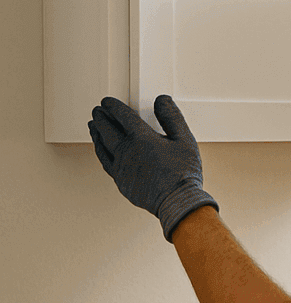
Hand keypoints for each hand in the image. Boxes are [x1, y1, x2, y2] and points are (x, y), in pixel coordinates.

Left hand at [89, 95, 218, 241]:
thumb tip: (162, 100)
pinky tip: (101, 150)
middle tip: (97, 111)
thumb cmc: (184, 173)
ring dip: (96, 134)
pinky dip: (100, 152)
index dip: (114, 106)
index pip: (122, 116)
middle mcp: (126, 151)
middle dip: (101, 117)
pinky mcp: (121, 181)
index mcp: (142, 138)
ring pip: (102, 146)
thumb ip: (172, 118)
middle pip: (107, 129)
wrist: (178, 202)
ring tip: (93, 126)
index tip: (108, 101)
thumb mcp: (185, 140)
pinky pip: (105, 163)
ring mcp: (121, 167)